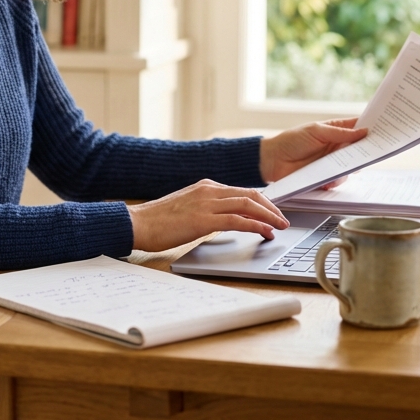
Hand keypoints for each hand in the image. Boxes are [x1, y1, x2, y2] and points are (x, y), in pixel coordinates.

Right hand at [127, 180, 289, 252]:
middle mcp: (208, 190)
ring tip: (280, 227)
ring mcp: (206, 203)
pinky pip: (238, 220)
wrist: (137, 223)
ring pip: (248, 205)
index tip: (272, 213)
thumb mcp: (187, 208)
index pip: (242, 191)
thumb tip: (225, 220)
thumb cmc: (158, 221)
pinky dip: (256, 225)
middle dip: (271, 208)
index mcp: (205, 186)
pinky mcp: (204, 219)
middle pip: (250, 194)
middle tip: (282, 221)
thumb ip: (207, 209)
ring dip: (269, 216)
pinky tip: (265, 232)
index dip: (262, 202)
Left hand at [259, 118, 367, 184]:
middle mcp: (337, 146)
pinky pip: (338, 180)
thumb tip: (364, 131)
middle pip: (359, 149)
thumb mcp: (316, 131)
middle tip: (374, 152)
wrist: (272, 160)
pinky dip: (336, 181)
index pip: (358, 127)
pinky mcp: (325, 177)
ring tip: (345, 169)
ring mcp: (332, 162)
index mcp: (336, 130)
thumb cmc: (292, 140)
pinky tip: (329, 182)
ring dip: (351, 168)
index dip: (371, 127)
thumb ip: (340, 133)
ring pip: (351, 167)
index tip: (386, 129)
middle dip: (367, 151)